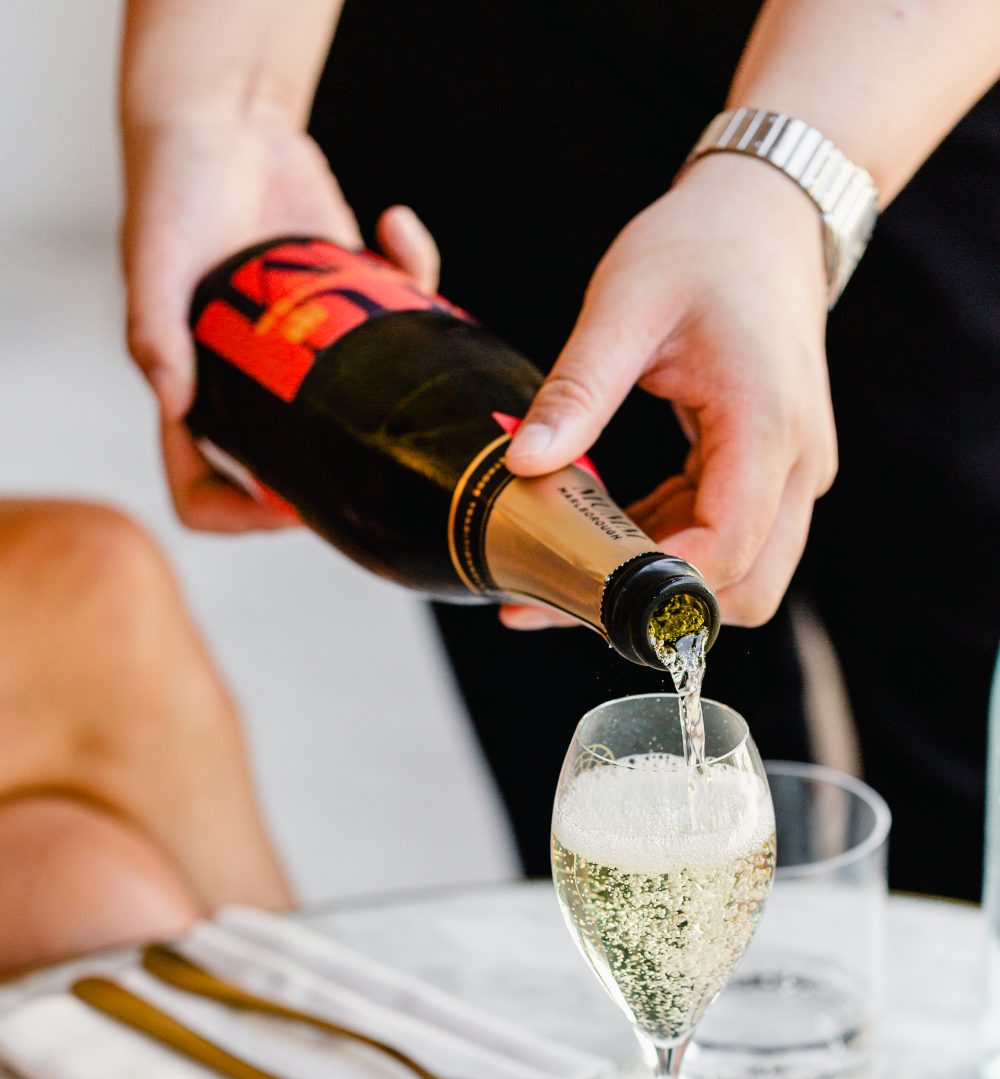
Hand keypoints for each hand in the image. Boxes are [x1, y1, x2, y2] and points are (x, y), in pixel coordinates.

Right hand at [122, 113, 438, 530]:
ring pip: (360, 403)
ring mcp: (304, 350)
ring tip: (401, 321)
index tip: (285, 503)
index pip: (201, 484)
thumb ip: (153, 329)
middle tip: (379, 444)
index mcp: (196, 387)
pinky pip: (396, 315)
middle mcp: (252, 382)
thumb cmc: (174, 186)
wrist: (222, 116)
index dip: (237, 512)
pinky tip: (397, 226)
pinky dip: (414, 269)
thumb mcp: (153, 257)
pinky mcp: (346, 303)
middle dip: (339, 466)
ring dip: (396, 382)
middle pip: (294, 462)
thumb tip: (171, 402)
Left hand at [502, 153, 836, 627]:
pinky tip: (604, 528)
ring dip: (657, 583)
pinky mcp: (774, 475)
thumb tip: (522, 464)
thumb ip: (577, 389)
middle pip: (747, 590)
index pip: (726, 548)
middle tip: (564, 593)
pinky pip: (727, 542)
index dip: (653, 587)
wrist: (767, 215)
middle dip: (657, 608)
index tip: (573, 587)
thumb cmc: (701, 247)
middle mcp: (797, 463)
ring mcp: (793, 474)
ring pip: (739, 577)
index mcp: (766, 423)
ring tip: (571, 562)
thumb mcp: (624, 306)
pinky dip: (668, 550)